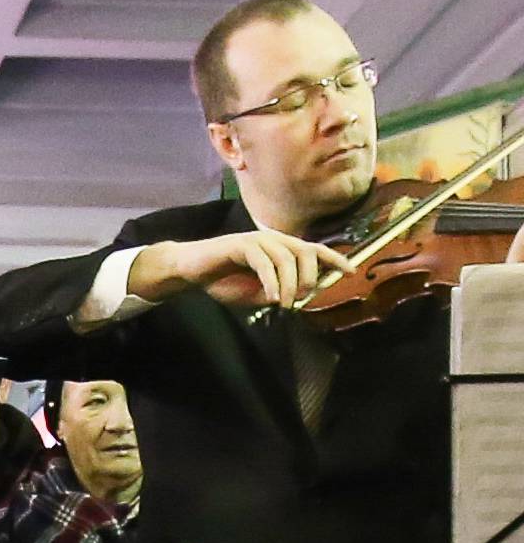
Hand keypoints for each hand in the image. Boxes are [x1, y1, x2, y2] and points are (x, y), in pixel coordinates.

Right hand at [125, 227, 351, 312]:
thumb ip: (278, 292)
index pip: (314, 250)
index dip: (333, 259)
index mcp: (280, 249)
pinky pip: (264, 262)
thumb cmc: (225, 280)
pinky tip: (272, 297)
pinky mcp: (240, 244)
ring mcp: (257, 240)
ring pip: (286, 257)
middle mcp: (273, 240)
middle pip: (305, 252)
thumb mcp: (258, 293)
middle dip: (309, 276)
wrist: (192, 271)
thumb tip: (297, 298)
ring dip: (290, 284)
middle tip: (301, 298)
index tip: (350, 272)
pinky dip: (271, 281)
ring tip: (285, 303)